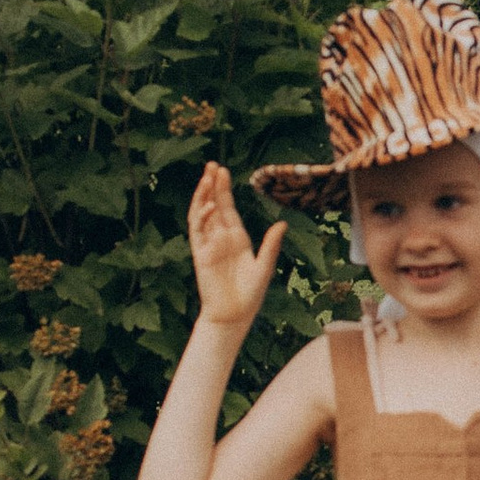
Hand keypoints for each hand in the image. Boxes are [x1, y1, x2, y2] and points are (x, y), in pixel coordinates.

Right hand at [188, 162, 285, 332]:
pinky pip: (198, 232)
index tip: (222, 171)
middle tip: (211, 164)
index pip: (228, 208)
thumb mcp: (265, 266)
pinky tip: (208, 206)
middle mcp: (221, 238)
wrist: (234, 315)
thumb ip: (271, 245)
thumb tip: (281, 223)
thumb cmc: (250, 294)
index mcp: (237, 238)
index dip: (224, 189)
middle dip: (211, 185)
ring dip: (202, 197)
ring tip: (206, 178)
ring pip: (202, 214)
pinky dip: (201, 218)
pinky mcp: (201, 254)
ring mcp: (209, 245)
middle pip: (214, 205)